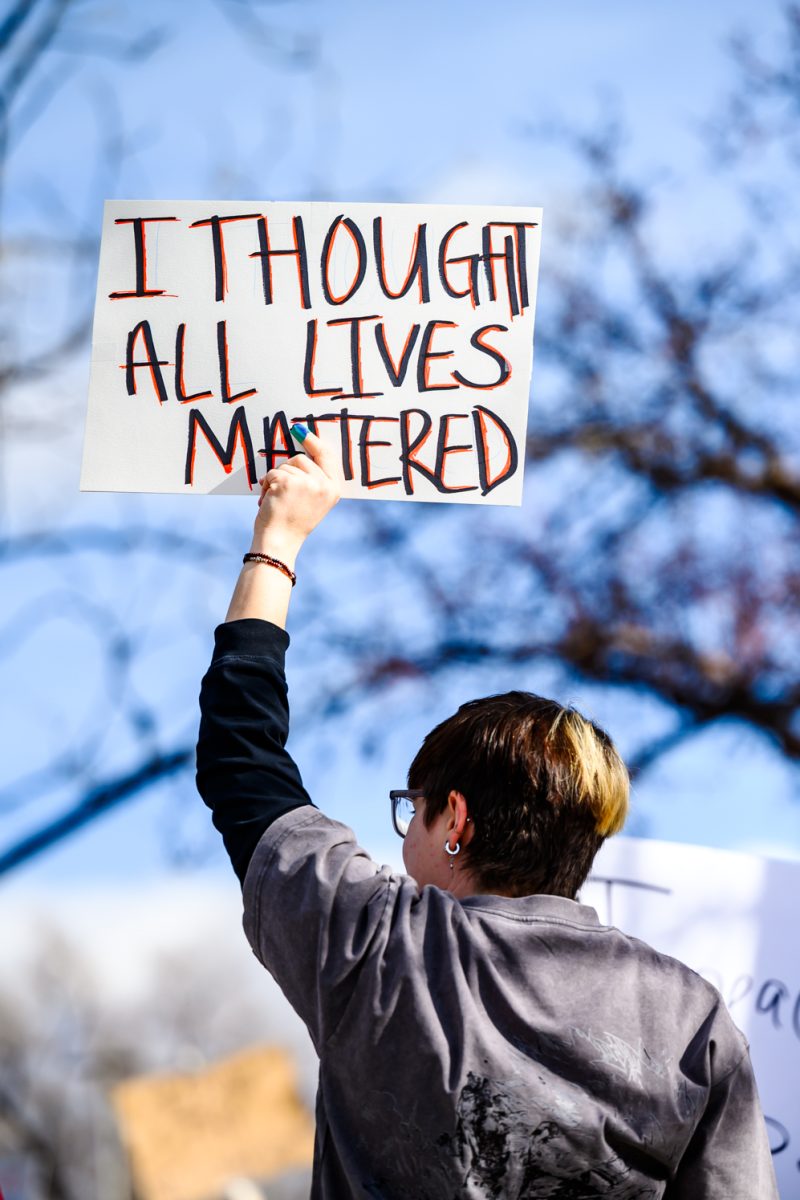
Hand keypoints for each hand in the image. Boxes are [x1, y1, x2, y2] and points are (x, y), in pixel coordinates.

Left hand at [251, 429, 341, 561]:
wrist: (279, 542)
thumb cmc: (291, 524)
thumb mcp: (312, 501)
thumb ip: (313, 480)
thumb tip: (300, 454)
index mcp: (333, 489)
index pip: (327, 456)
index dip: (313, 441)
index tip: (300, 430)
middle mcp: (324, 485)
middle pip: (302, 458)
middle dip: (287, 470)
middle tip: (281, 490)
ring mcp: (308, 483)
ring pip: (286, 465)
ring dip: (275, 480)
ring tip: (276, 500)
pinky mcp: (289, 482)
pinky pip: (272, 472)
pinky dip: (266, 485)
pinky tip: (269, 502)